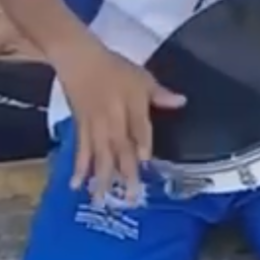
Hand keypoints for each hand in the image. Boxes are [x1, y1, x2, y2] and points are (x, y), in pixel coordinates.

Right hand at [57, 38, 185, 203]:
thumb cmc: (112, 67)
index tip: (145, 160)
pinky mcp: (81, 127)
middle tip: (131, 198)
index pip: (138, 127)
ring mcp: (95, 126)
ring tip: (102, 200)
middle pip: (120, 147)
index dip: (141, 142)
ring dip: (102, 177)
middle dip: (126, 173)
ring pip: (100, 153)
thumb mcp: (140, 76)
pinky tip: (77, 184)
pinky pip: (81, 150)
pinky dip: (79, 167)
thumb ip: (159, 93)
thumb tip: (181, 102)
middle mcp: (113, 120)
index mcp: (130, 105)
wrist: (78, 59)